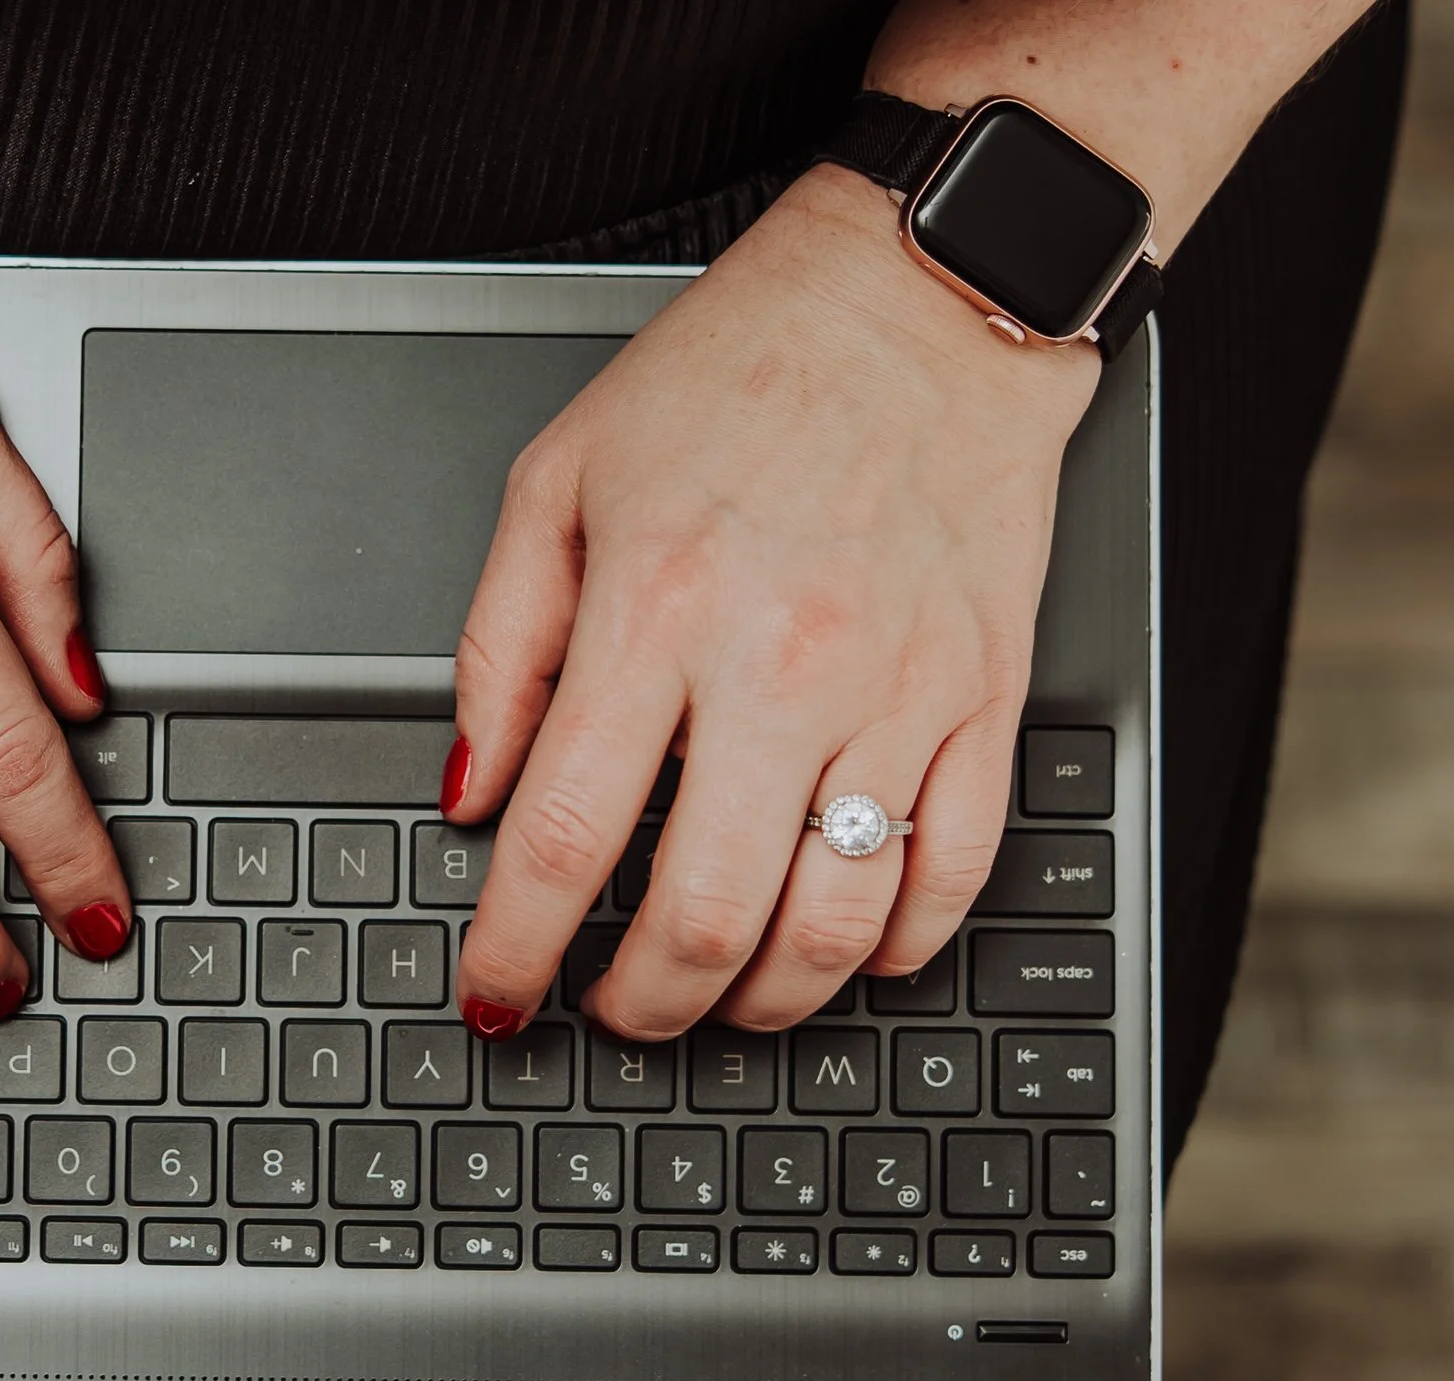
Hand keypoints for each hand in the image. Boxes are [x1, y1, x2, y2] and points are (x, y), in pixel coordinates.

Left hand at [450, 164, 1100, 1038]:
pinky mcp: (985, 695)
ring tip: (717, 996)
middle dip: (640, 1006)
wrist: (921, 296)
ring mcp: (896, 690)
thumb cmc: (737, 375)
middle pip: (703, 916)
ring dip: (763, 1002)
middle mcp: (780, 665)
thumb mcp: (559, 483)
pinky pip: (953, 873)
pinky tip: (841, 949)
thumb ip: (499, 650)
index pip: (561, 838)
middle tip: (611, 1012)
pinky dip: (891, 947)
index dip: (513, 949)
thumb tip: (468, 794)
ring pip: (834, 924)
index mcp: (655, 611)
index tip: (494, 995)